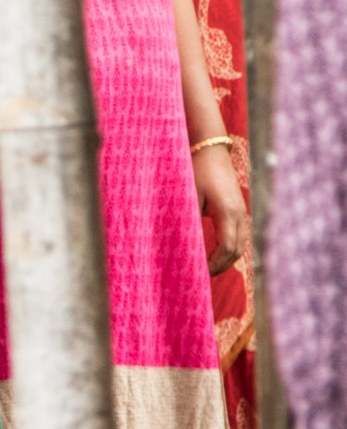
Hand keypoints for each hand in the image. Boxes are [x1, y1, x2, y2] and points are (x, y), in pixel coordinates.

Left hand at [194, 144, 248, 274]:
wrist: (211, 151)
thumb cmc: (198, 172)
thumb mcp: (191, 197)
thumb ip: (191, 221)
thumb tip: (186, 246)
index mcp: (228, 212)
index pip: (227, 248)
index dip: (215, 264)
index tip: (201, 273)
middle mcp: (240, 214)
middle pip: (237, 251)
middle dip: (221, 266)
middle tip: (203, 277)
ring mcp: (242, 212)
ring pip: (241, 245)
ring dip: (226, 259)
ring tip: (208, 269)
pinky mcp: (239, 210)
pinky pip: (239, 236)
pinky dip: (229, 249)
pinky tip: (214, 254)